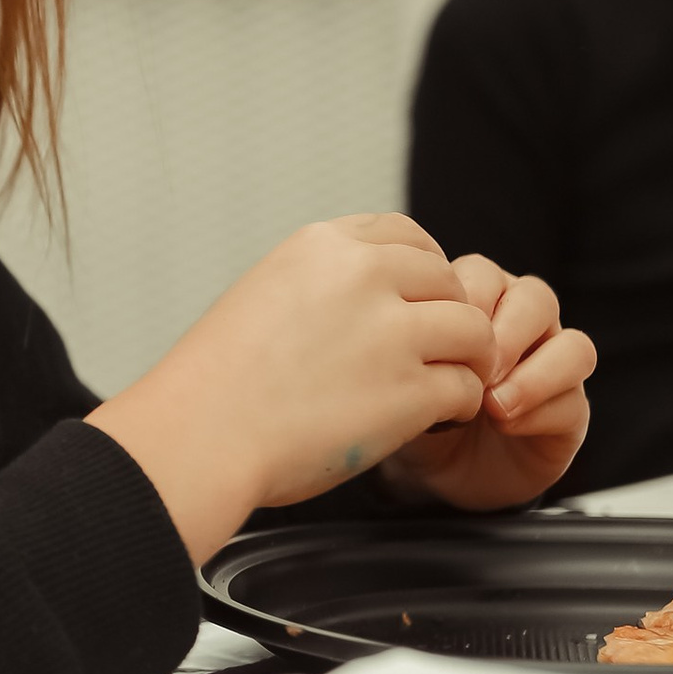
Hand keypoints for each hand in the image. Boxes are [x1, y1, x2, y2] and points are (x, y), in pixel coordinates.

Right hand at [87, 214, 504, 562]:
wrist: (199, 438)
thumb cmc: (218, 384)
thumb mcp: (264, 296)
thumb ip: (323, 284)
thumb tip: (374, 297)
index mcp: (322, 248)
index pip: (407, 235)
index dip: (426, 270)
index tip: (420, 301)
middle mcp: (363, 277)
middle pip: (449, 280)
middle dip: (450, 316)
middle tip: (438, 353)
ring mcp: (390, 334)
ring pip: (473, 331)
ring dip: (467, 360)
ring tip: (444, 385)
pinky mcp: (408, 392)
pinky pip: (465, 387)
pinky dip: (458, 405)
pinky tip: (434, 419)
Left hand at [380, 256, 593, 512]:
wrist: (435, 473)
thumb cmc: (417, 414)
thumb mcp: (402, 379)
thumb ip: (413, 350)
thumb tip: (414, 333)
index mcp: (477, 303)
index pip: (485, 275)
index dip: (467, 301)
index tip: (438, 335)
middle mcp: (521, 326)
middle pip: (536, 299)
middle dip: (506, 334)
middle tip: (476, 371)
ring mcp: (551, 366)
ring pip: (572, 344)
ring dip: (533, 373)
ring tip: (494, 403)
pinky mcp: (571, 409)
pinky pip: (574, 397)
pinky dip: (541, 409)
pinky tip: (506, 424)